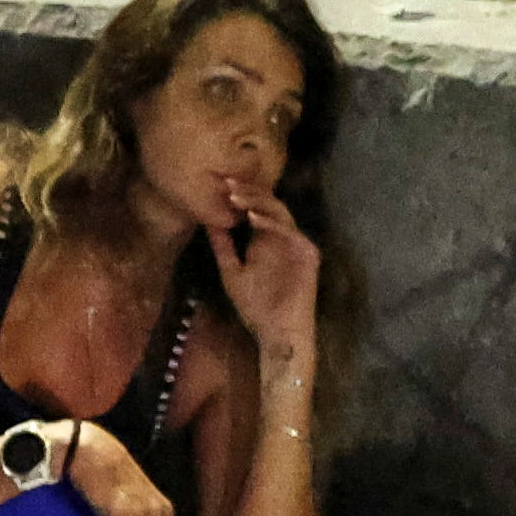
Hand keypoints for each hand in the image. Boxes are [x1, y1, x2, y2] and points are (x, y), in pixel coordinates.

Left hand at [216, 189, 327, 375]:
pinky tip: (253, 218)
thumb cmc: (256, 308)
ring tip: (236, 197)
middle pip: (268, 204)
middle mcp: (282, 237)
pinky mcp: (308, 254)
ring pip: (280, 212)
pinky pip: (290, 232)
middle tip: (226, 182)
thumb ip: (223, 247)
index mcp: (266, 240)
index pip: (256, 208)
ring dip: (258, 202)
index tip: (217, 185)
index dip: (240, 196)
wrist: (276, 333)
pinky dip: (272, 223)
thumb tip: (208, 221)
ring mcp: (296, 244)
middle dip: (248, 191)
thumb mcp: (231, 273)